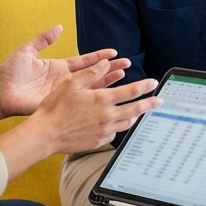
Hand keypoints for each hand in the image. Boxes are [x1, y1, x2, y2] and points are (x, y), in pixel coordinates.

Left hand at [0, 26, 129, 122]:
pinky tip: (107, 94)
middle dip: (111, 69)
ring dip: (108, 81)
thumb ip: (43, 39)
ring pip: (91, 87)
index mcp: (59, 68)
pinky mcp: (59, 103)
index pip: (85, 61)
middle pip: (93, 73)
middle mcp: (65, 81)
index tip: (114, 52)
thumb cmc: (10, 73)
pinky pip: (80, 101)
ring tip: (124, 75)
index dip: (99, 56)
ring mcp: (64, 93)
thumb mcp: (27, 51)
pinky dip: (94, 97)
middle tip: (127, 64)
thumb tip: (58, 27)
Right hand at [24, 58, 161, 155]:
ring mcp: (104, 131)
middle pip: (136, 109)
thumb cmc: (54, 107)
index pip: (131, 92)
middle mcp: (107, 116)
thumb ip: (90, 73)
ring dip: (135, 116)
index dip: (145, 86)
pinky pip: (114, 134)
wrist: (45, 134)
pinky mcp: (98, 142)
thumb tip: (105, 63)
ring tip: (139, 111)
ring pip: (127, 123)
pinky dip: (117, 127)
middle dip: (150, 104)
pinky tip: (115, 124)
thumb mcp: (70, 83)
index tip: (154, 83)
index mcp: (102, 100)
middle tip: (159, 101)